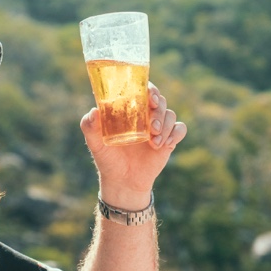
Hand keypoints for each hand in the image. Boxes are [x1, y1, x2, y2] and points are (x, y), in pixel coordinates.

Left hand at [79, 83, 186, 208]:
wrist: (122, 181)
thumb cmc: (107, 158)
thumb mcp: (95, 143)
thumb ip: (89, 127)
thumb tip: (94, 111)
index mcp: (129, 109)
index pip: (143, 90)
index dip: (149, 89)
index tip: (150, 97)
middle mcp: (145, 115)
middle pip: (159, 101)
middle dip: (158, 111)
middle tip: (151, 127)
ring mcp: (158, 127)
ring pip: (169, 114)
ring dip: (164, 125)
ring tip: (154, 141)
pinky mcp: (168, 139)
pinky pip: (180, 129)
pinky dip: (176, 133)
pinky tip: (166, 144)